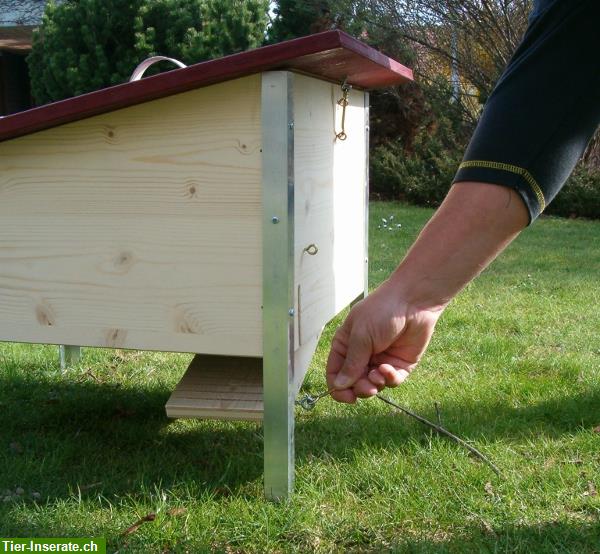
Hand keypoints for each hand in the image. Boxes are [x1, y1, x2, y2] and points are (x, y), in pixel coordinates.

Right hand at [325, 278, 442, 402]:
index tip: (345, 397)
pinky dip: (389, 379)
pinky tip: (389, 370)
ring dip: (374, 384)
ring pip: (373, 385)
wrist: (413, 301)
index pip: (336, 372)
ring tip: (378, 376)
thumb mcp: (361, 336)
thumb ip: (351, 363)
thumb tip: (338, 386)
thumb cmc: (382, 311)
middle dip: (359, 389)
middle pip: (354, 383)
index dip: (338, 387)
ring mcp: (380, 360)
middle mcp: (361, 354)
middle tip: (366, 388)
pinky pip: (391, 381)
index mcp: (346, 345)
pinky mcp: (399, 364)